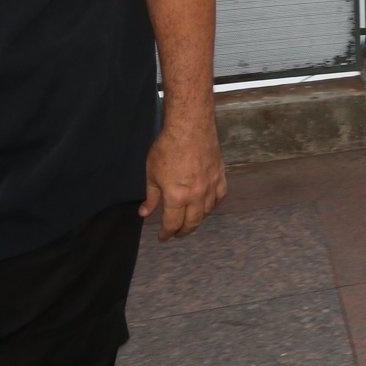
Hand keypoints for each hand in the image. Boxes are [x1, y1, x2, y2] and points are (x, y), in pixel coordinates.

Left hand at [140, 123, 226, 240]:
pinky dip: (213, 204)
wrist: (190, 127)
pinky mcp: (220, 176)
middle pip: (192, 222)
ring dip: (198, 220)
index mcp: (176, 197)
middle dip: (182, 231)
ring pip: (207, 212)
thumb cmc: (167, 148)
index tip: (162, 237)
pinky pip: (220, 197)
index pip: (172, 223)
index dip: (166, 233)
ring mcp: (211, 186)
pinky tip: (208, 204)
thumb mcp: (152, 173)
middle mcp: (196, 196)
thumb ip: (151, 196)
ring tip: (190, 221)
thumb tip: (145, 212)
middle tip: (176, 233)